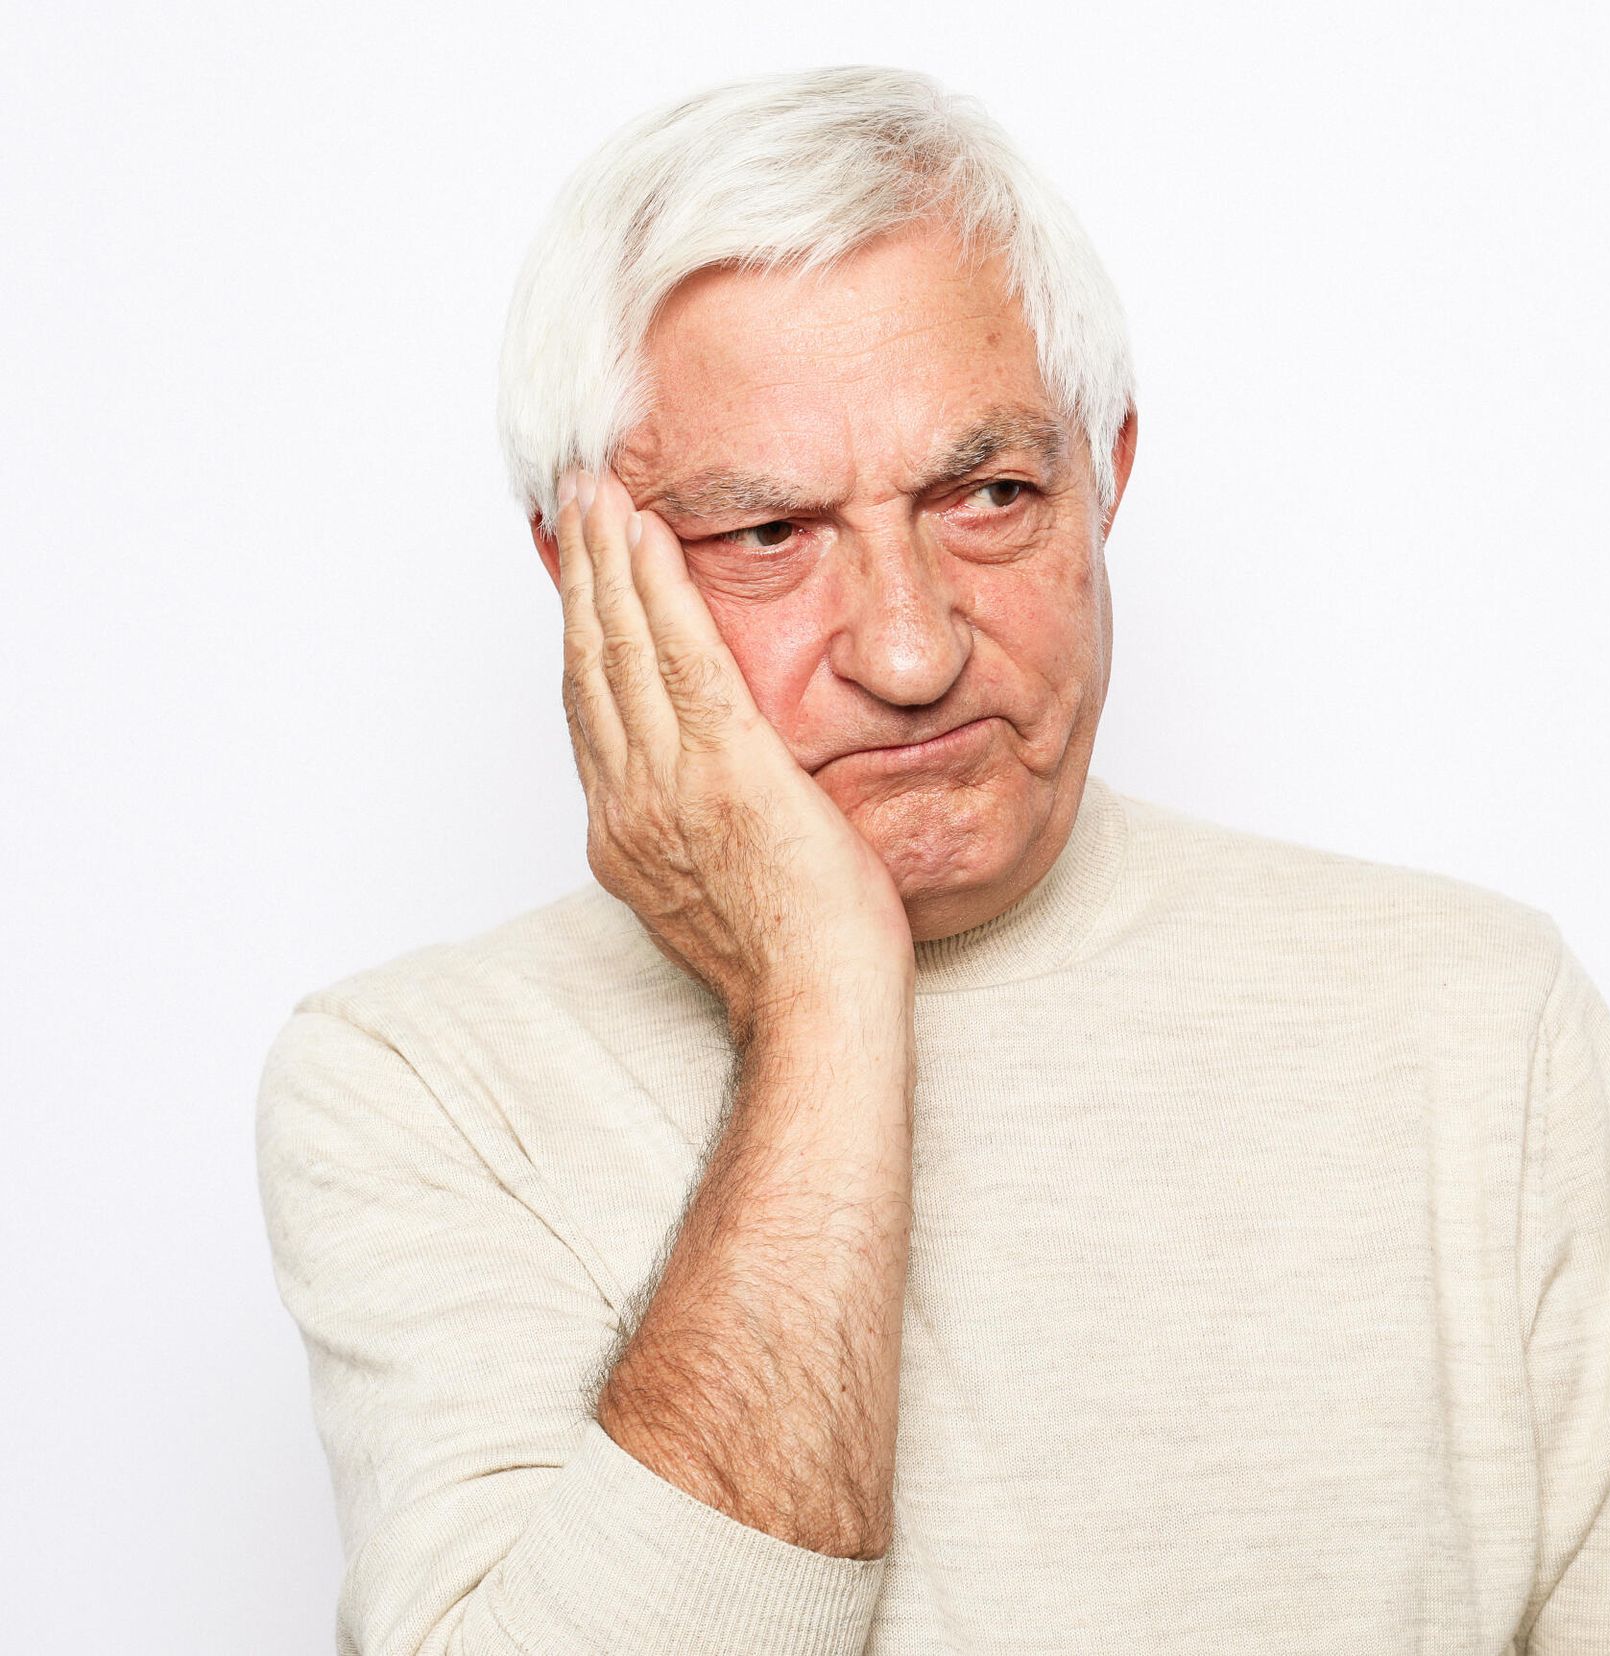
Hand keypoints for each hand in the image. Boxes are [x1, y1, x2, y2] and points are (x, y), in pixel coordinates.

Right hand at [553, 467, 914, 1035]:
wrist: (815, 1007)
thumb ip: (696, 830)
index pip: (590, 707)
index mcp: (625, 830)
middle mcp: (628, 800)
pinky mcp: (726, 768)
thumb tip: (708, 800)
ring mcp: (670, 783)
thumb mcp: (718, 888)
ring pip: (621, 649)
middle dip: (579, 574)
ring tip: (598, 495)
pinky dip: (659, 590)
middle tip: (573, 501)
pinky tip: (649, 537)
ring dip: (606, 562)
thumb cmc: (790, 959)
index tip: (581, 572)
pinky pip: (682, 659)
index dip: (580, 629)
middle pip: (589, 663)